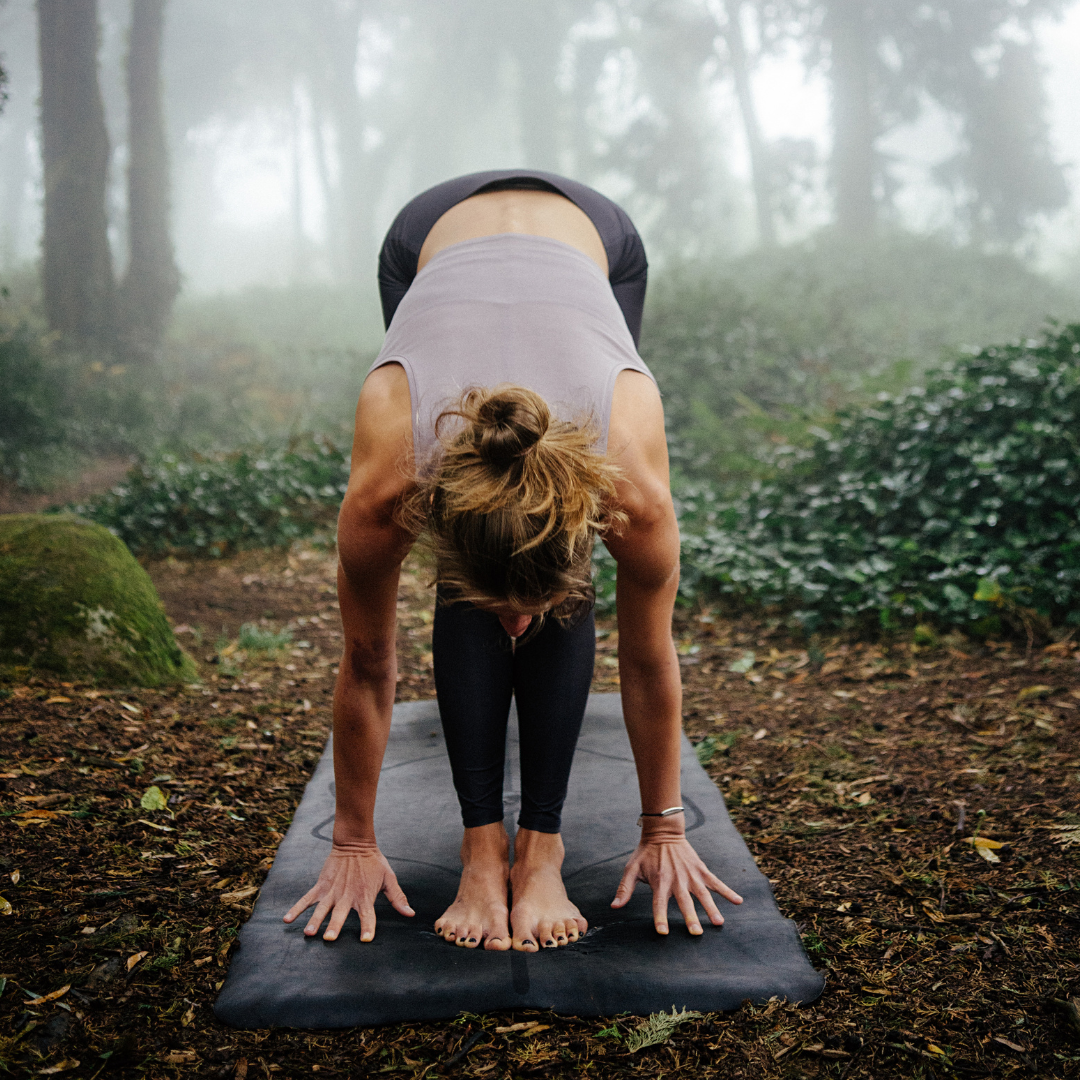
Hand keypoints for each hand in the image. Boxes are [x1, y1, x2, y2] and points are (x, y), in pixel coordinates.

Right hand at [283, 841, 413, 941]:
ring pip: (322, 908)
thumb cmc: (374, 862)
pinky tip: (287, 919)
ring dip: (315, 921)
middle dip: (335, 926)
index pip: (368, 916)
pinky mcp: (321, 885)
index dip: (368, 928)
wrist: (355, 842)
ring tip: (308, 933)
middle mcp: (348, 896)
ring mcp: (332, 891)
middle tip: (329, 938)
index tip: (366, 940)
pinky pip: (307, 898)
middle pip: (341, 914)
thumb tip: (410, 914)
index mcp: (365, 896)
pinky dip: (297, 908)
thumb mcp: (389, 878)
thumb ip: (398, 897)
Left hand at [611, 832, 742, 934]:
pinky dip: (728, 891)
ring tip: (718, 923)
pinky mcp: (701, 870)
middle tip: (696, 933)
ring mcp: (691, 875)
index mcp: (660, 881)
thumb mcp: (632, 868)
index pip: (659, 903)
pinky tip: (739, 902)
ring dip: (711, 908)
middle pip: (684, 902)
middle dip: (690, 917)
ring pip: (703, 894)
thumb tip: (614, 907)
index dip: (660, 917)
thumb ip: (625, 888)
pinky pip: (716, 882)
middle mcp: (677, 880)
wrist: (663, 831)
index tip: (663, 932)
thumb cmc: (646, 853)